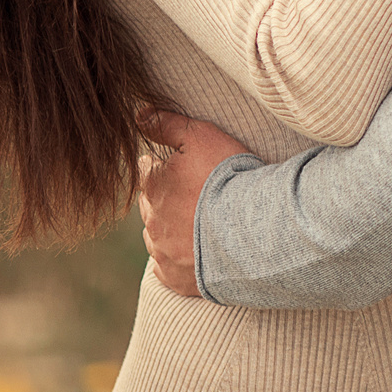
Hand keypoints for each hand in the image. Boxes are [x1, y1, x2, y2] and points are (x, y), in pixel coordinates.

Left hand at [135, 106, 250, 299]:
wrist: (253, 231)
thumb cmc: (229, 178)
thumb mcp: (201, 136)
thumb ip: (167, 124)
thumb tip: (139, 114)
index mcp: (153, 185)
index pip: (147, 170)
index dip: (163, 165)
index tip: (179, 166)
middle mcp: (151, 220)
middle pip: (150, 204)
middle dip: (165, 197)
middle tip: (192, 193)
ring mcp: (162, 251)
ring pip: (157, 236)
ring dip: (170, 228)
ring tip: (197, 223)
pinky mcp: (176, 277)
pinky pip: (167, 268)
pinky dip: (177, 259)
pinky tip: (194, 252)